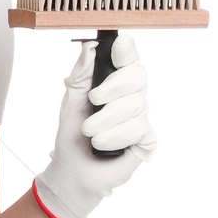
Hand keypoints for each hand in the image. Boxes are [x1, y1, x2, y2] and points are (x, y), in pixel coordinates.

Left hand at [32, 32, 156, 217]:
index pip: (129, 56)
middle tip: (93, 100)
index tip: (117, 48)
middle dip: (112, 88)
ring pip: (135, 105)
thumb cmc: (72, 137)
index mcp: (115, 81)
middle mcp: (132, 96)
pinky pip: (138, 129)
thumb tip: (89, 47)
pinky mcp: (146, 139)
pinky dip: (115, 137)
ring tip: (90, 132)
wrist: (72, 171)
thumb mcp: (71, 100)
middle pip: (138, 76)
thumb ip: (81, 73)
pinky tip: (103, 145)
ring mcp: (141, 117)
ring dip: (106, 120)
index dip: (127, 50)